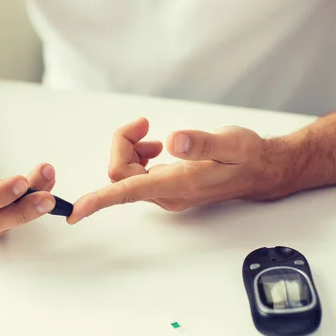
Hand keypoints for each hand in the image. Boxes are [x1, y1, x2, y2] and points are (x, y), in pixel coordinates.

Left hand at [67, 118, 285, 223]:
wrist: (260, 169)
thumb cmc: (247, 156)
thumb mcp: (231, 143)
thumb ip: (203, 143)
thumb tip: (175, 141)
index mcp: (177, 185)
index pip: (128, 193)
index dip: (99, 201)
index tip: (75, 212)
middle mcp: (166, 194)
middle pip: (120, 175)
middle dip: (122, 145)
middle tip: (143, 124)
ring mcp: (165, 192)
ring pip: (125, 174)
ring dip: (129, 149)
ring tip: (150, 133)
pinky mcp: (167, 186)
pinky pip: (135, 174)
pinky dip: (137, 154)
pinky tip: (155, 145)